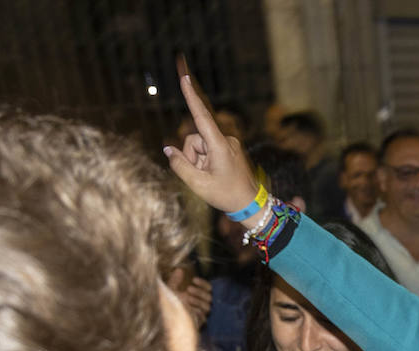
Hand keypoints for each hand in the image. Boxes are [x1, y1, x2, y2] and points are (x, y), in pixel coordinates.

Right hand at [163, 58, 260, 217]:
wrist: (250, 204)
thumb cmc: (225, 195)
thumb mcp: (198, 184)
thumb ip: (179, 165)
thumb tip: (168, 150)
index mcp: (220, 146)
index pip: (201, 117)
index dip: (191, 96)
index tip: (184, 78)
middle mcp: (226, 140)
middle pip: (194, 140)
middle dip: (191, 157)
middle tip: (203, 176)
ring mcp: (228, 143)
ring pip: (199, 146)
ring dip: (198, 161)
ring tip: (210, 177)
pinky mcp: (229, 148)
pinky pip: (208, 150)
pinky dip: (205, 161)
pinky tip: (214, 174)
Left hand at [168, 265, 212, 326]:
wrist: (168, 324)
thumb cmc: (168, 309)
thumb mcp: (169, 292)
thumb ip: (174, 281)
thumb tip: (179, 270)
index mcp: (195, 296)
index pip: (207, 288)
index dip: (202, 283)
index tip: (194, 280)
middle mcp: (200, 304)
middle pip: (209, 295)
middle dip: (199, 291)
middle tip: (189, 289)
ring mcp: (201, 313)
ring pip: (208, 303)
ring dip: (198, 299)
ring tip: (187, 298)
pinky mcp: (201, 321)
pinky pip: (205, 313)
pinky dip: (198, 309)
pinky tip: (190, 308)